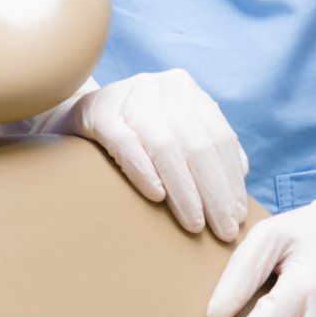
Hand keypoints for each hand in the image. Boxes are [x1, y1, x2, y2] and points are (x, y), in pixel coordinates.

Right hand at [55, 70, 250, 240]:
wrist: (74, 118)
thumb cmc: (132, 133)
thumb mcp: (172, 130)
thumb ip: (205, 145)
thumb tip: (241, 175)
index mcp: (186, 90)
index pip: (220, 138)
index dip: (231, 180)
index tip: (238, 217)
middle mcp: (161, 86)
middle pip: (197, 145)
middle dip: (214, 193)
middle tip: (223, 231)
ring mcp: (130, 94)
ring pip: (166, 146)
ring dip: (184, 190)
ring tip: (194, 224)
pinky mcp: (98, 110)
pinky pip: (126, 143)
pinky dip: (143, 170)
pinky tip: (157, 197)